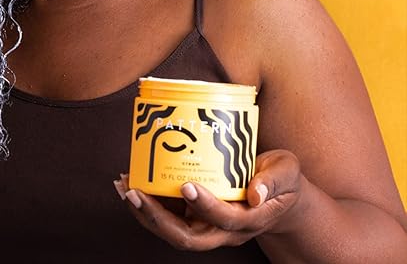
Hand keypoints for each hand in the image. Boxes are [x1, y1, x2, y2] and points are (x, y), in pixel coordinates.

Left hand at [113, 150, 304, 250]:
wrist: (278, 195)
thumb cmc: (281, 181)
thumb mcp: (286, 173)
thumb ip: (274, 180)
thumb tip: (256, 192)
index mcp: (248, 220)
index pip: (224, 220)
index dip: (205, 206)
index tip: (186, 186)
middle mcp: (224, 230)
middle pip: (188, 237)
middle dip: (158, 218)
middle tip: (136, 192)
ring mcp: (207, 226)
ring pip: (172, 231)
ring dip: (145, 213)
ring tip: (125, 187)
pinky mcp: (195, 216)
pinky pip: (168, 217)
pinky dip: (147, 204)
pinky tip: (131, 184)